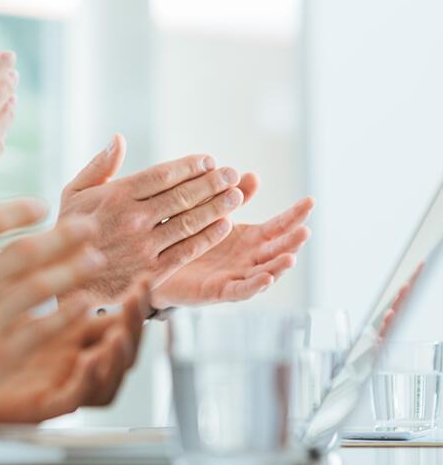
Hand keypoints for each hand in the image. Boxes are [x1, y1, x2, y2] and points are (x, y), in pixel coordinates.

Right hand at [0, 200, 106, 437]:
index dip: (19, 210)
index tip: (40, 206)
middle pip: (26, 251)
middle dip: (63, 235)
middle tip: (88, 226)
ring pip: (41, 287)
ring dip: (72, 270)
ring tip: (95, 260)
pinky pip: (41, 329)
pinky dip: (66, 315)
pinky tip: (84, 305)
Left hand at [0, 282, 149, 427]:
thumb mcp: (2, 296)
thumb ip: (28, 272)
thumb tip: (44, 234)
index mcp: (68, 333)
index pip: (112, 317)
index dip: (132, 301)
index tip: (144, 278)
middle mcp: (70, 358)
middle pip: (119, 343)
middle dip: (134, 319)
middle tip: (141, 295)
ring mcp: (59, 383)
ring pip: (106, 373)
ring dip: (117, 351)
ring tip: (121, 330)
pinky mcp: (41, 406)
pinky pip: (72, 397)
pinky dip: (85, 381)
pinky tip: (89, 360)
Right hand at [58, 134, 242, 303]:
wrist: (65, 279)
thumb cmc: (70, 229)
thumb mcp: (73, 192)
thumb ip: (99, 166)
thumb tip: (119, 139)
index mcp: (115, 196)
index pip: (162, 175)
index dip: (189, 165)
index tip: (208, 160)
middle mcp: (132, 219)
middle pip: (182, 196)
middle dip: (211, 182)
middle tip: (232, 173)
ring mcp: (144, 246)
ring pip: (190, 221)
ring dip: (217, 206)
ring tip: (237, 194)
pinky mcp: (153, 270)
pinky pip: (188, 250)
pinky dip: (209, 236)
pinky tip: (224, 224)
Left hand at [151, 174, 312, 307]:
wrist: (157, 264)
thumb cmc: (189, 237)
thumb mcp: (213, 214)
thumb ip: (233, 197)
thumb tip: (253, 175)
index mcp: (249, 238)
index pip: (278, 225)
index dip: (294, 215)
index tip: (310, 201)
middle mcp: (248, 258)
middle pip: (277, 250)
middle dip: (293, 242)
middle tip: (305, 230)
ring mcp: (237, 275)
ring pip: (265, 272)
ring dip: (279, 266)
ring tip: (291, 257)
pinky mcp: (219, 291)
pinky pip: (240, 290)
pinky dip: (255, 285)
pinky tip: (266, 277)